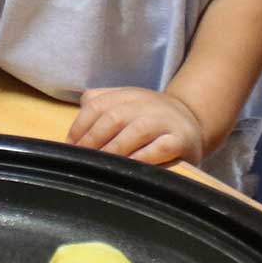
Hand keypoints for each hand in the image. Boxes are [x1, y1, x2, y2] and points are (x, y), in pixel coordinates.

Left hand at [68, 87, 207, 165]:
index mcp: (127, 95)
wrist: (191, 120)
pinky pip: (162, 147)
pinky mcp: (181, 139)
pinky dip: (144, 157)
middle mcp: (146, 104)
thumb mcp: (124, 105)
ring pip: (137, 130)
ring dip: (115, 149)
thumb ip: (98, 106)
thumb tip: (71, 133)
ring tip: (102, 165)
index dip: (80, 126)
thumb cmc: (149, 118)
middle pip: (114, 117)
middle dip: (93, 140)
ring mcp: (165, 121)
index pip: (97, 105)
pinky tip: (130, 166)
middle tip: (82, 159)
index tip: (70, 146)